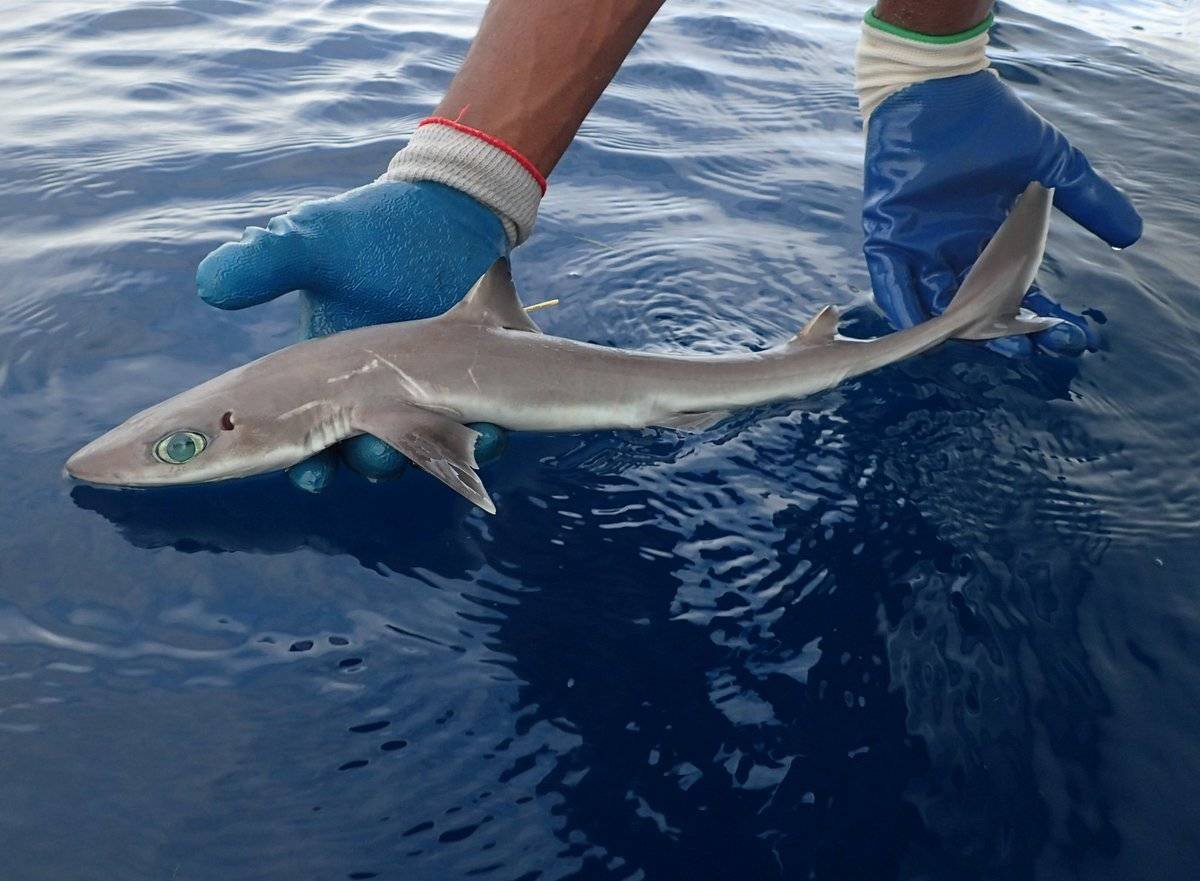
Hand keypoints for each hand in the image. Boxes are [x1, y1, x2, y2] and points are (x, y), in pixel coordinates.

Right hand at [196, 179, 509, 490]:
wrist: (445, 215)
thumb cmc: (369, 232)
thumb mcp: (315, 242)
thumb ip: (267, 263)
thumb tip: (209, 285)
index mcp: (328, 380)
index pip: (306, 440)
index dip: (304, 465)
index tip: (307, 472)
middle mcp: (376, 398)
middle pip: (364, 457)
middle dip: (367, 462)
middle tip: (372, 456)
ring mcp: (428, 397)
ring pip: (424, 450)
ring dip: (426, 454)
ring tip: (429, 444)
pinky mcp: (478, 389)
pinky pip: (482, 426)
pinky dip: (484, 436)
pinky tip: (489, 429)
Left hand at [863, 70, 1141, 356]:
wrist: (941, 92)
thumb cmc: (994, 124)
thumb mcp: (1052, 166)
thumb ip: (1087, 200)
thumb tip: (1130, 235)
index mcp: (990, 240)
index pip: (1014, 291)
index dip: (1036, 316)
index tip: (1064, 336)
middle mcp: (954, 250)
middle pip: (974, 306)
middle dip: (997, 331)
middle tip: (1021, 349)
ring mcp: (919, 246)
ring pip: (933, 301)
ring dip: (952, 327)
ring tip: (979, 344)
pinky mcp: (889, 234)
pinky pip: (891, 280)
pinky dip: (903, 305)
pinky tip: (922, 327)